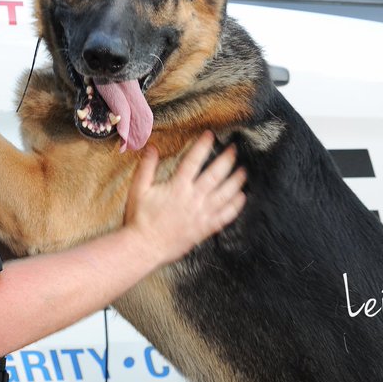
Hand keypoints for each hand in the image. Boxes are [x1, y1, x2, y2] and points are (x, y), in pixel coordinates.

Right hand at [123, 131, 246, 265]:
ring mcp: (201, 214)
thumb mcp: (138, 189)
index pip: (194, 160)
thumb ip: (146, 167)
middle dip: (227, 159)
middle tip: (234, 149)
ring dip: (236, 181)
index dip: (203, 145)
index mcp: (177, 186)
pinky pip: (225, 216)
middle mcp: (193, 198)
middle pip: (216, 174)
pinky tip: (242, 198)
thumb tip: (152, 147)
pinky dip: (236, 206)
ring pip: (225, 194)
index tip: (211, 135)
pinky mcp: (205, 229)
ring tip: (244, 171)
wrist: (145, 247)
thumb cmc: (140, 218)